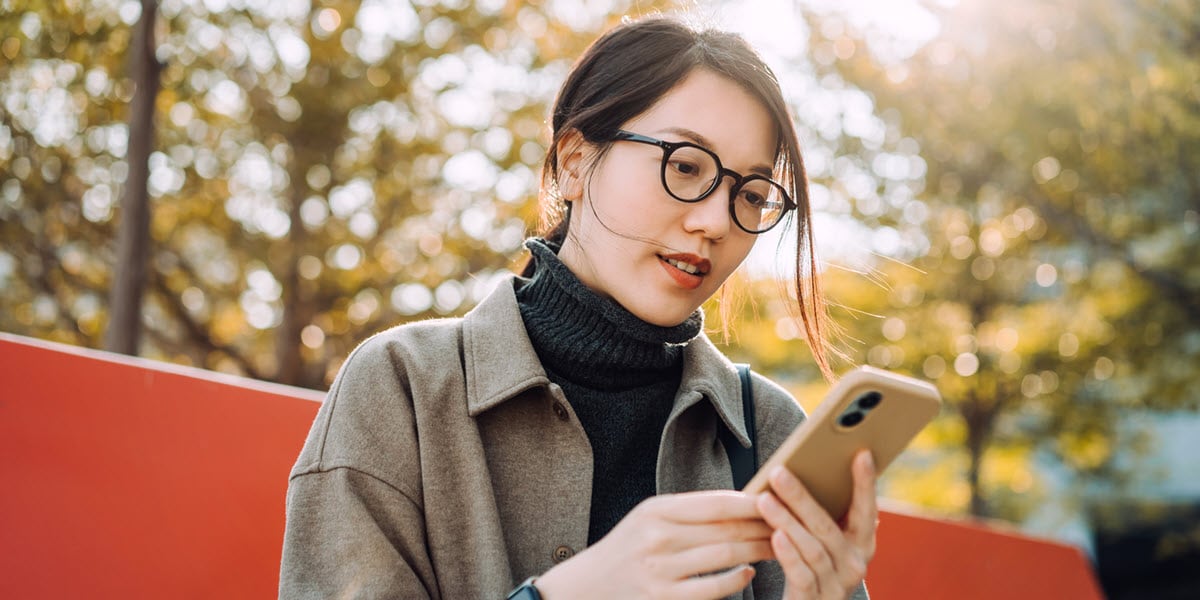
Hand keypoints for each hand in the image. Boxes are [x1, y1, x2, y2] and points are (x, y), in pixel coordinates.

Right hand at [535, 491, 774, 599]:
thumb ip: (689, 511)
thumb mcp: (649, 518)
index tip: (778, 500)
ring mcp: (661, 571)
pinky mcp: (664, 599)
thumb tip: (741, 501)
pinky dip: (737, 580)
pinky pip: (713, 590)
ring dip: (758, 551)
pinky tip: (749, 573)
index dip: (753, 501)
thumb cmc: (627, 548)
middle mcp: (658, 538)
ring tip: (778, 546)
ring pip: (726, 557)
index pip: (717, 502)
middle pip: (727, 530)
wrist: (586, 587)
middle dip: (764, 527)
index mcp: (656, 511)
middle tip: (790, 525)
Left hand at [755, 450, 877, 599]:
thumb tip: (804, 471)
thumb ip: (823, 516)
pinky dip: (789, 554)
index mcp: (862, 544)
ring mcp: (837, 585)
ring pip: (812, 548)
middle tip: (778, 471)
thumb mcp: (824, 543)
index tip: (861, 453)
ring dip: (787, 521)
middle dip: (802, 497)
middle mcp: (855, 564)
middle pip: (827, 526)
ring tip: (764, 500)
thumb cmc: (811, 567)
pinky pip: (802, 575)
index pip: (866, 510)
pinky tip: (775, 536)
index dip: (865, 483)